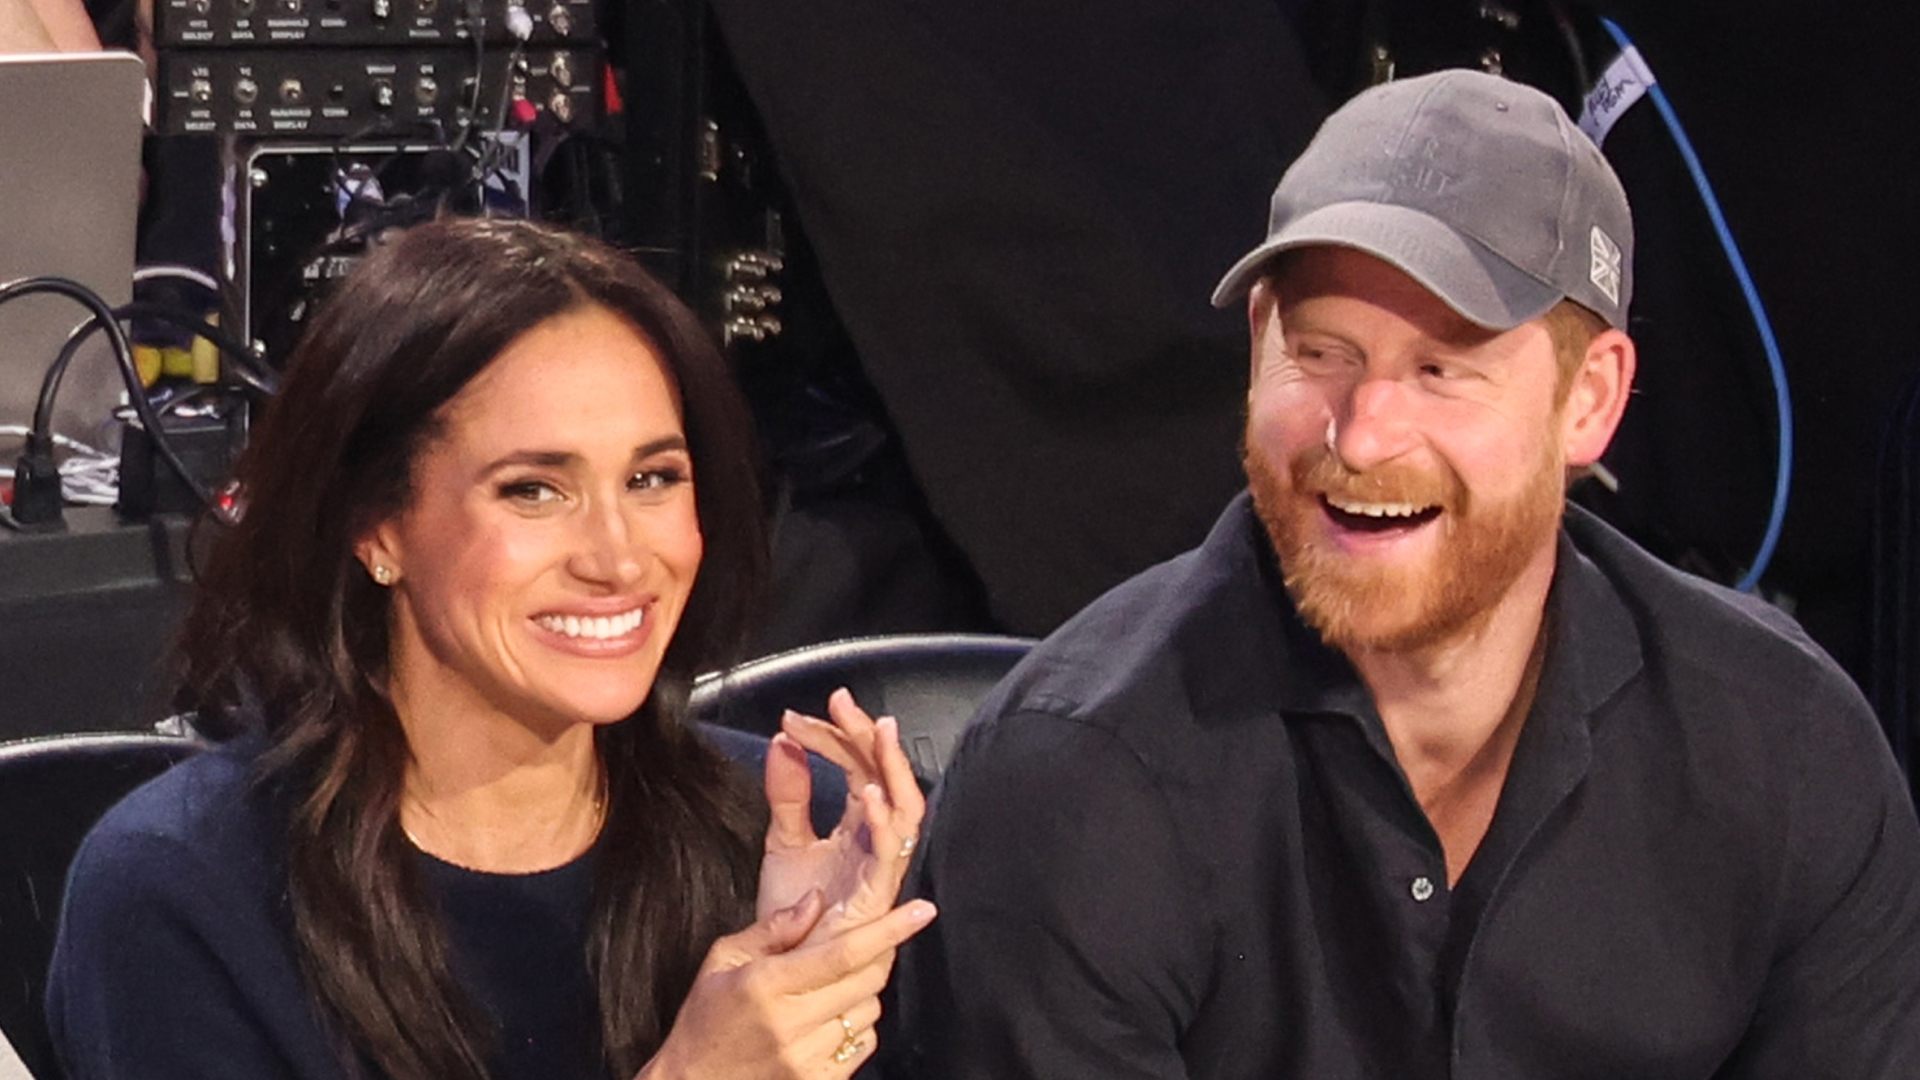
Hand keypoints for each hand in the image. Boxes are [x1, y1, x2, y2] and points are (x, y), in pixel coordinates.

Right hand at [640, 889, 937, 1079]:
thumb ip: (773, 928)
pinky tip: (823, 1022)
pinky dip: (854, 1025)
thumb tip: (816, 900)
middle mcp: (792, 1024)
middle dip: (875, 955)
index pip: (844, 952)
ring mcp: (808, 1058)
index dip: (889, 928)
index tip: (923, 909)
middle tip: (855, 949)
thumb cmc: (705, 1020)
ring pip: (868, 1010)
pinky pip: (862, 1042)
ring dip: (860, 992)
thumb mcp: (723, 961)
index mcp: (768, 985)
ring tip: (823, 992)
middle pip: (866, 978)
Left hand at [757, 688, 926, 938]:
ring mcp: (881, 865)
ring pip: (907, 806)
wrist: (786, 968)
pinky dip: (884, 822)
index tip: (796, 717)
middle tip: (840, 703)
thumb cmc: (794, 914)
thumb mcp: (784, 841)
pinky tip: (868, 794)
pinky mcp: (877, 895)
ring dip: (893, 767)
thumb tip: (784, 741)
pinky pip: (890, 854)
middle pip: (886, 775)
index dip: (833, 735)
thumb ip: (787, 793)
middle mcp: (876, 839)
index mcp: (858, 824)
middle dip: (867, 736)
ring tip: (877, 730)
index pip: (857, 765)